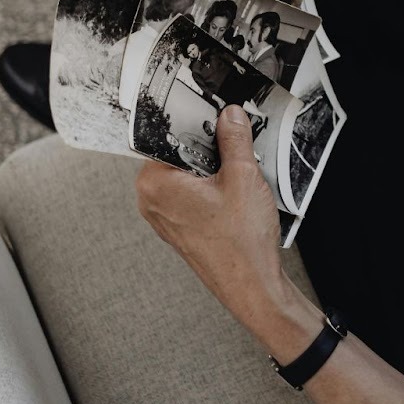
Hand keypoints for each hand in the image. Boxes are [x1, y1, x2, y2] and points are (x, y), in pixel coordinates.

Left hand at [136, 105, 288, 325]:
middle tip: (234, 156)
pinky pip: (193, 195)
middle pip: (180, 153)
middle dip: (209, 149)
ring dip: (214, 171)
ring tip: (238, 183)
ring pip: (189, 174)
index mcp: (154, 182)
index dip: (199, 123)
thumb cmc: (240, 245)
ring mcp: (164, 216)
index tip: (218, 119)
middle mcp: (152, 200)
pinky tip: (235, 200)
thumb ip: (233, 139)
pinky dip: (213, 190)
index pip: (170, 133)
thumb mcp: (243, 177)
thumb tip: (229, 118)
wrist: (251, 285)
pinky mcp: (180, 227)